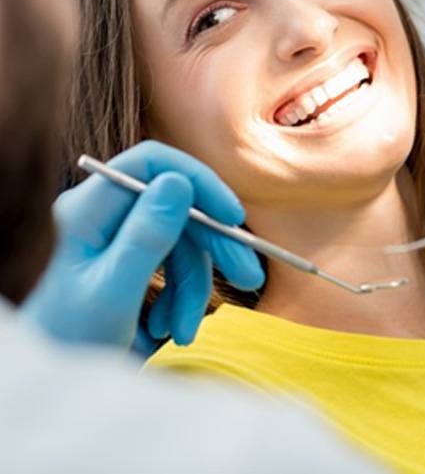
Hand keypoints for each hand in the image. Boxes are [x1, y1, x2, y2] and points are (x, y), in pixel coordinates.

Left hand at [22, 141, 263, 350]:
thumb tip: (180, 181)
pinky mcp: (127, 260)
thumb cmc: (67, 343)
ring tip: (182, 332)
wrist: (52, 381)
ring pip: (179, 242)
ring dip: (192, 288)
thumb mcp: (112, 293)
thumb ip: (146, 236)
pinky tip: (168, 329)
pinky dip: (179, 297)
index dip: (198, 181)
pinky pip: (170, 265)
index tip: (233, 216)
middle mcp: (103, 215)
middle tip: (249, 277)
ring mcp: (115, 237)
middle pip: (175, 207)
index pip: (152, 165)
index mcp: (89, 210)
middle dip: (212, 246)